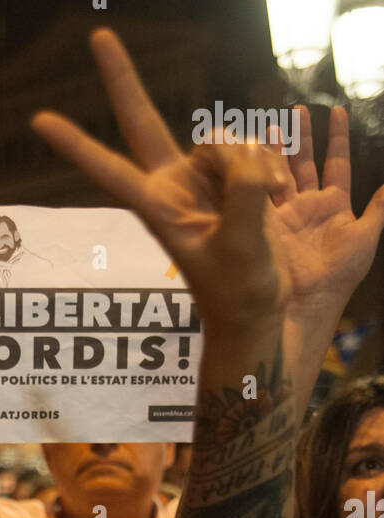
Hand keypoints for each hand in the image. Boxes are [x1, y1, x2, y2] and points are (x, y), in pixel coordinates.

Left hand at [32, 30, 291, 330]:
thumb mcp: (240, 246)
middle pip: (143, 121)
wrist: (262, 309)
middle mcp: (174, 184)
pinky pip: (253, 146)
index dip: (77, 145)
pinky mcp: (236, 175)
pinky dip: (271, 165)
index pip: (108, 169)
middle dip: (122, 78)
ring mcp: (204, 177)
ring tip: (268, 205)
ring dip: (255, 164)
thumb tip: (244, 153)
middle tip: (98, 36)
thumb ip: (242, 191)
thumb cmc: (240, 291)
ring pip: (224, 137)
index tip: (40, 121)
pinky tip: (279, 197)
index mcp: (157, 208)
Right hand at [271, 105, 383, 316]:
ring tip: (273, 123)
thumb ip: (378, 208)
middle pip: (304, 163)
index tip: (337, 112)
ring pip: (280, 172)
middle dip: (301, 137)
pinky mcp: (264, 224)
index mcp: (334, 205)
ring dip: (277, 148)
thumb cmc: (340, 273)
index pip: (336, 163)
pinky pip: (260, 192)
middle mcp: (307, 206)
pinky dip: (256, 172)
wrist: (309, 300)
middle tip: (296, 110)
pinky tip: (253, 152)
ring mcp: (284, 214)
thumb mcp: (366, 236)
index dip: (337, 138)